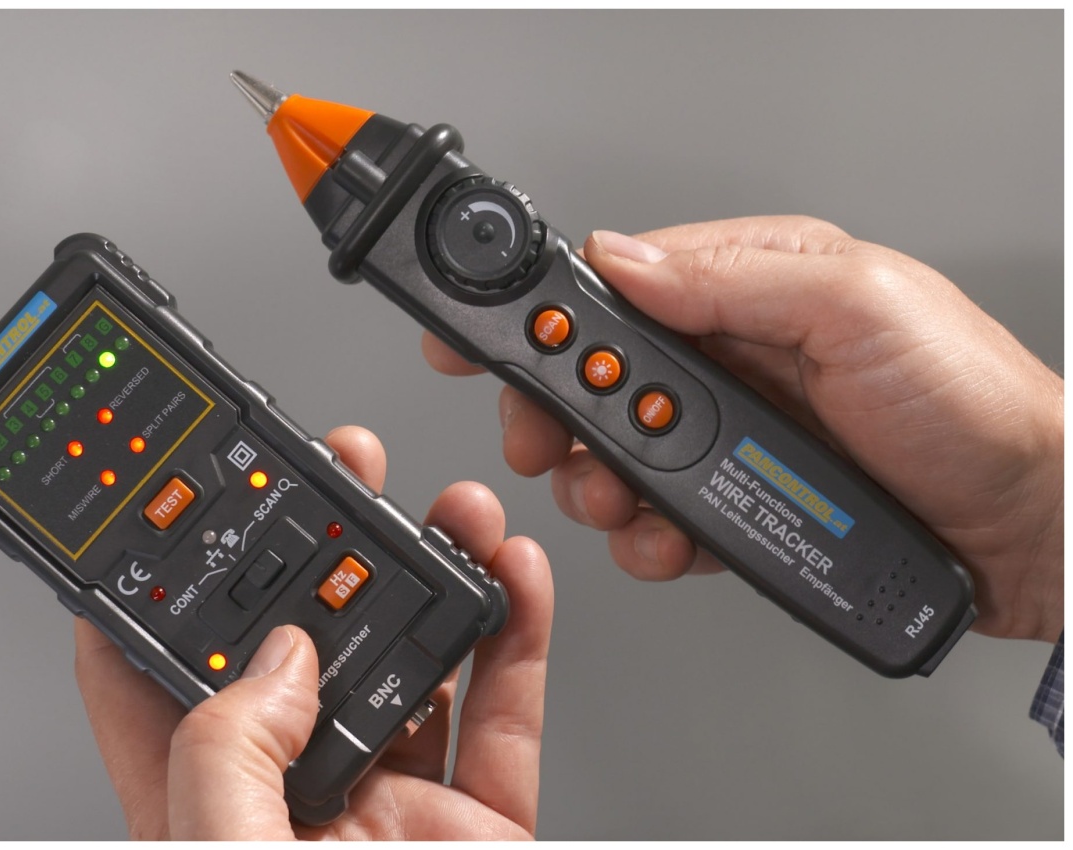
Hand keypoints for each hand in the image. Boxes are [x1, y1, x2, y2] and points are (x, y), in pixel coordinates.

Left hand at [74, 425, 552, 838]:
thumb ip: (230, 755)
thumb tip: (280, 658)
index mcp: (212, 812)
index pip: (157, 683)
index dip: (153, 593)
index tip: (164, 513)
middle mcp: (301, 801)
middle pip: (304, 644)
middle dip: (326, 545)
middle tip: (343, 471)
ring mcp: (394, 806)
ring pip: (412, 661)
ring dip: (436, 572)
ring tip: (450, 509)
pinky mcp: (479, 821)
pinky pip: (506, 713)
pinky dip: (518, 636)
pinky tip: (513, 577)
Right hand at [424, 215, 1061, 642]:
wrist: (1030, 524)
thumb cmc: (972, 402)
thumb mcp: (858, 308)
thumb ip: (733, 280)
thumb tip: (625, 260)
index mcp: (755, 286)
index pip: (619, 285)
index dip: (543, 313)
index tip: (482, 338)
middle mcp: (737, 355)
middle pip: (601, 379)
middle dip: (562, 417)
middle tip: (548, 444)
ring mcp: (737, 434)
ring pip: (621, 455)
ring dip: (602, 485)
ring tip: (622, 502)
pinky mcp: (743, 500)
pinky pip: (664, 516)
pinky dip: (649, 538)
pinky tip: (667, 541)